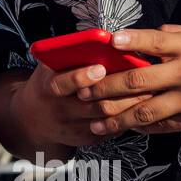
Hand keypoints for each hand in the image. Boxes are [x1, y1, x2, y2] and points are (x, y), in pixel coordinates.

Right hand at [9, 60, 150, 150]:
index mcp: (47, 87)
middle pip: (93, 104)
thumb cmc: (47, 84)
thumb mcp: (48, 68)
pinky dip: (127, 118)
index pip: (62, 83)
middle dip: (118, 92)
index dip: (82, 76)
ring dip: (129, 105)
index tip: (100, 67)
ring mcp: (73, 128)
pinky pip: (111, 129)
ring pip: (107, 118)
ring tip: (148, 92)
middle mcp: (59, 110)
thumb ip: (67, 56)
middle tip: (140, 80)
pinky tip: (140, 107)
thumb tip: (99, 41)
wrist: (32, 120)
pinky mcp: (85, 139)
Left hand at [79, 24, 180, 135]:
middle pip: (137, 79)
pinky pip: (163, 126)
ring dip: (116, 117)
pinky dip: (141, 127)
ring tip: (95, 121)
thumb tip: (145, 35)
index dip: (128, 40)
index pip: (153, 40)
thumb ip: (177, 34)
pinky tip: (125, 128)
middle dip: (105, 87)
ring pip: (144, 111)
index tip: (107, 42)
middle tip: (83, 91)